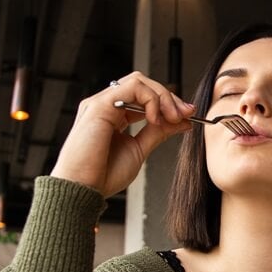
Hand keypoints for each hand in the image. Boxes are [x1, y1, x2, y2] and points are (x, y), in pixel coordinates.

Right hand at [50, 73, 194, 197]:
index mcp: (113, 117)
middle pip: (143, 85)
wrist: (83, 189)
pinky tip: (155, 118)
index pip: (144, 98)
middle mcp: (106, 107)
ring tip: (173, 117)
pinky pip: (133, 87)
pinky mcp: (100, 104)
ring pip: (139, 81)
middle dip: (169, 97)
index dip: (168, 104)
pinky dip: (151, 99)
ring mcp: (101, 103)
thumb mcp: (139, 150)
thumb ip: (157, 133)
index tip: (188, 117)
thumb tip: (180, 121)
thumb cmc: (103, 176)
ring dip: (163, 96)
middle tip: (186, 114)